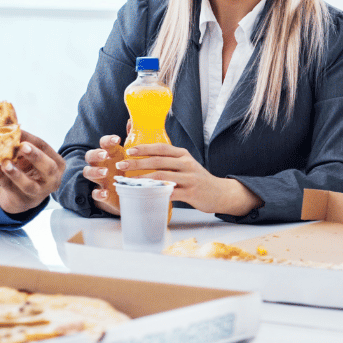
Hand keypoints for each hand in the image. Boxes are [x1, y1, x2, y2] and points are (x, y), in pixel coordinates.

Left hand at [0, 131, 63, 214]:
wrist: (25, 194)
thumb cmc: (31, 169)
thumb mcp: (32, 157)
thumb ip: (24, 144)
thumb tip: (10, 127)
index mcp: (58, 164)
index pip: (46, 148)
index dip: (32, 140)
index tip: (18, 130)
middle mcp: (53, 180)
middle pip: (48, 168)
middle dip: (35, 156)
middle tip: (23, 147)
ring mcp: (38, 192)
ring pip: (28, 184)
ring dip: (15, 173)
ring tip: (4, 163)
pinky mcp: (21, 199)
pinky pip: (9, 187)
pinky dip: (0, 176)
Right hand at [84, 135, 127, 214]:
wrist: (130, 194)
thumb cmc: (129, 170)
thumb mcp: (133, 155)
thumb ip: (132, 139)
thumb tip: (131, 121)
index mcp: (110, 154)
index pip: (104, 143)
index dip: (108, 140)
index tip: (117, 139)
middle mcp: (102, 165)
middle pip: (91, 156)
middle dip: (96, 154)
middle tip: (104, 155)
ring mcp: (100, 180)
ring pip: (88, 173)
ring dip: (95, 172)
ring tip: (105, 172)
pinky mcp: (103, 195)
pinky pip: (95, 194)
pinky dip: (98, 193)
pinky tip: (105, 193)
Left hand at [118, 143, 263, 217]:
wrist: (220, 192)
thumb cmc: (198, 179)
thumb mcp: (186, 164)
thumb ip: (169, 161)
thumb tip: (145, 158)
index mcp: (183, 155)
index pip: (161, 148)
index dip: (144, 148)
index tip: (129, 150)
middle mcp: (186, 164)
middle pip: (158, 161)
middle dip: (138, 163)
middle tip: (122, 165)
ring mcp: (189, 178)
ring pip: (162, 176)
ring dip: (143, 178)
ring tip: (128, 180)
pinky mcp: (190, 192)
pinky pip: (170, 192)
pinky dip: (155, 193)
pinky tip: (145, 194)